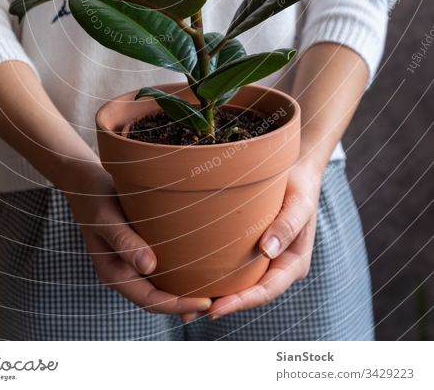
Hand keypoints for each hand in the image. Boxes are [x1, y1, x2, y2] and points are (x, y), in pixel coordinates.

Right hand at [64, 163, 211, 318]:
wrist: (86, 180)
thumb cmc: (95, 196)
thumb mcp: (106, 217)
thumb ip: (124, 241)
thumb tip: (149, 267)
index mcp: (113, 273)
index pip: (149, 300)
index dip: (177, 305)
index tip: (205, 301)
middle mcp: (124, 272)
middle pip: (158, 299)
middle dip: (186, 304)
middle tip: (220, 300)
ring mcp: (132, 262)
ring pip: (160, 285)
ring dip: (184, 290)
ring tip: (215, 288)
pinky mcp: (140, 248)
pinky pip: (162, 266)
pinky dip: (180, 270)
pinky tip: (199, 264)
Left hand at [204, 159, 323, 320]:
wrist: (296, 170)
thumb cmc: (300, 185)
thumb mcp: (299, 203)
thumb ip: (287, 225)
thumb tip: (269, 250)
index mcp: (294, 263)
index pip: (266, 290)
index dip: (241, 302)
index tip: (216, 309)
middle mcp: (278, 266)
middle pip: (250, 294)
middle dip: (223, 305)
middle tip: (190, 313)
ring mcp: (265, 260)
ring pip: (241, 283)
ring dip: (216, 294)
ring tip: (184, 305)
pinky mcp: (252, 249)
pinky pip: (235, 267)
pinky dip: (217, 274)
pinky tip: (192, 277)